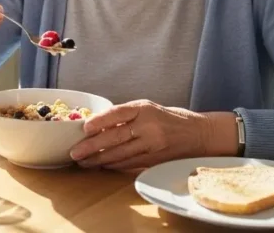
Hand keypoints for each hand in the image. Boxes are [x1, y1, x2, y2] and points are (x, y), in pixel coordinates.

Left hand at [69, 100, 238, 170]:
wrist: (197, 134)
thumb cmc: (167, 118)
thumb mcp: (147, 108)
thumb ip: (125, 115)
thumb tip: (96, 124)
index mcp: (145, 109)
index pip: (118, 113)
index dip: (100, 121)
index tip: (84, 129)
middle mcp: (149, 126)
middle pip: (116, 137)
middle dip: (93, 146)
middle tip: (75, 152)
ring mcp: (153, 145)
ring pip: (121, 154)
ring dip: (99, 160)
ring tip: (83, 162)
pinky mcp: (155, 160)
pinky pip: (130, 164)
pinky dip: (114, 165)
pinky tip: (101, 165)